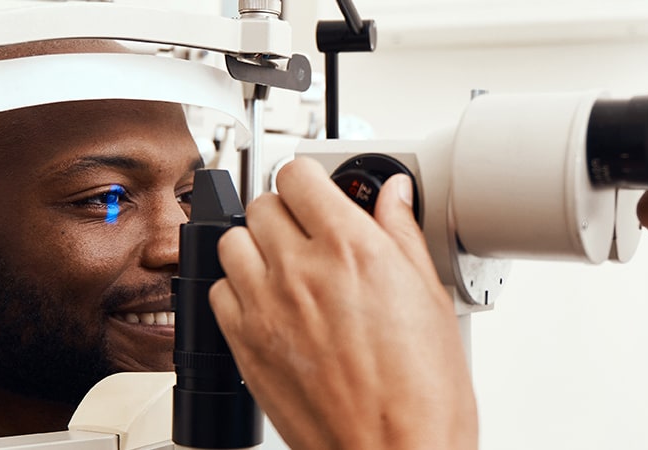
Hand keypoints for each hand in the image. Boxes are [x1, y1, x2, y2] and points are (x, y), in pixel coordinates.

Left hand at [210, 159, 478, 449]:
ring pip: (231, 243)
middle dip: (285, 212)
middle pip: (262, 205)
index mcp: (350, 249)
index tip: (317, 191)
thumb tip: (394, 197)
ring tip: (284, 266)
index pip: (298, 174)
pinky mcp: (244, 345)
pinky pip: (217, 293)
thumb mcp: (431, 298)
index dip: (308, 179)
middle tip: (309, 233)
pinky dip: (236, 290)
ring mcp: (265, 308)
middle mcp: (300, 271)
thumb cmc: (422, 394)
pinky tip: (267, 303)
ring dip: (255, 246)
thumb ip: (401, 235)